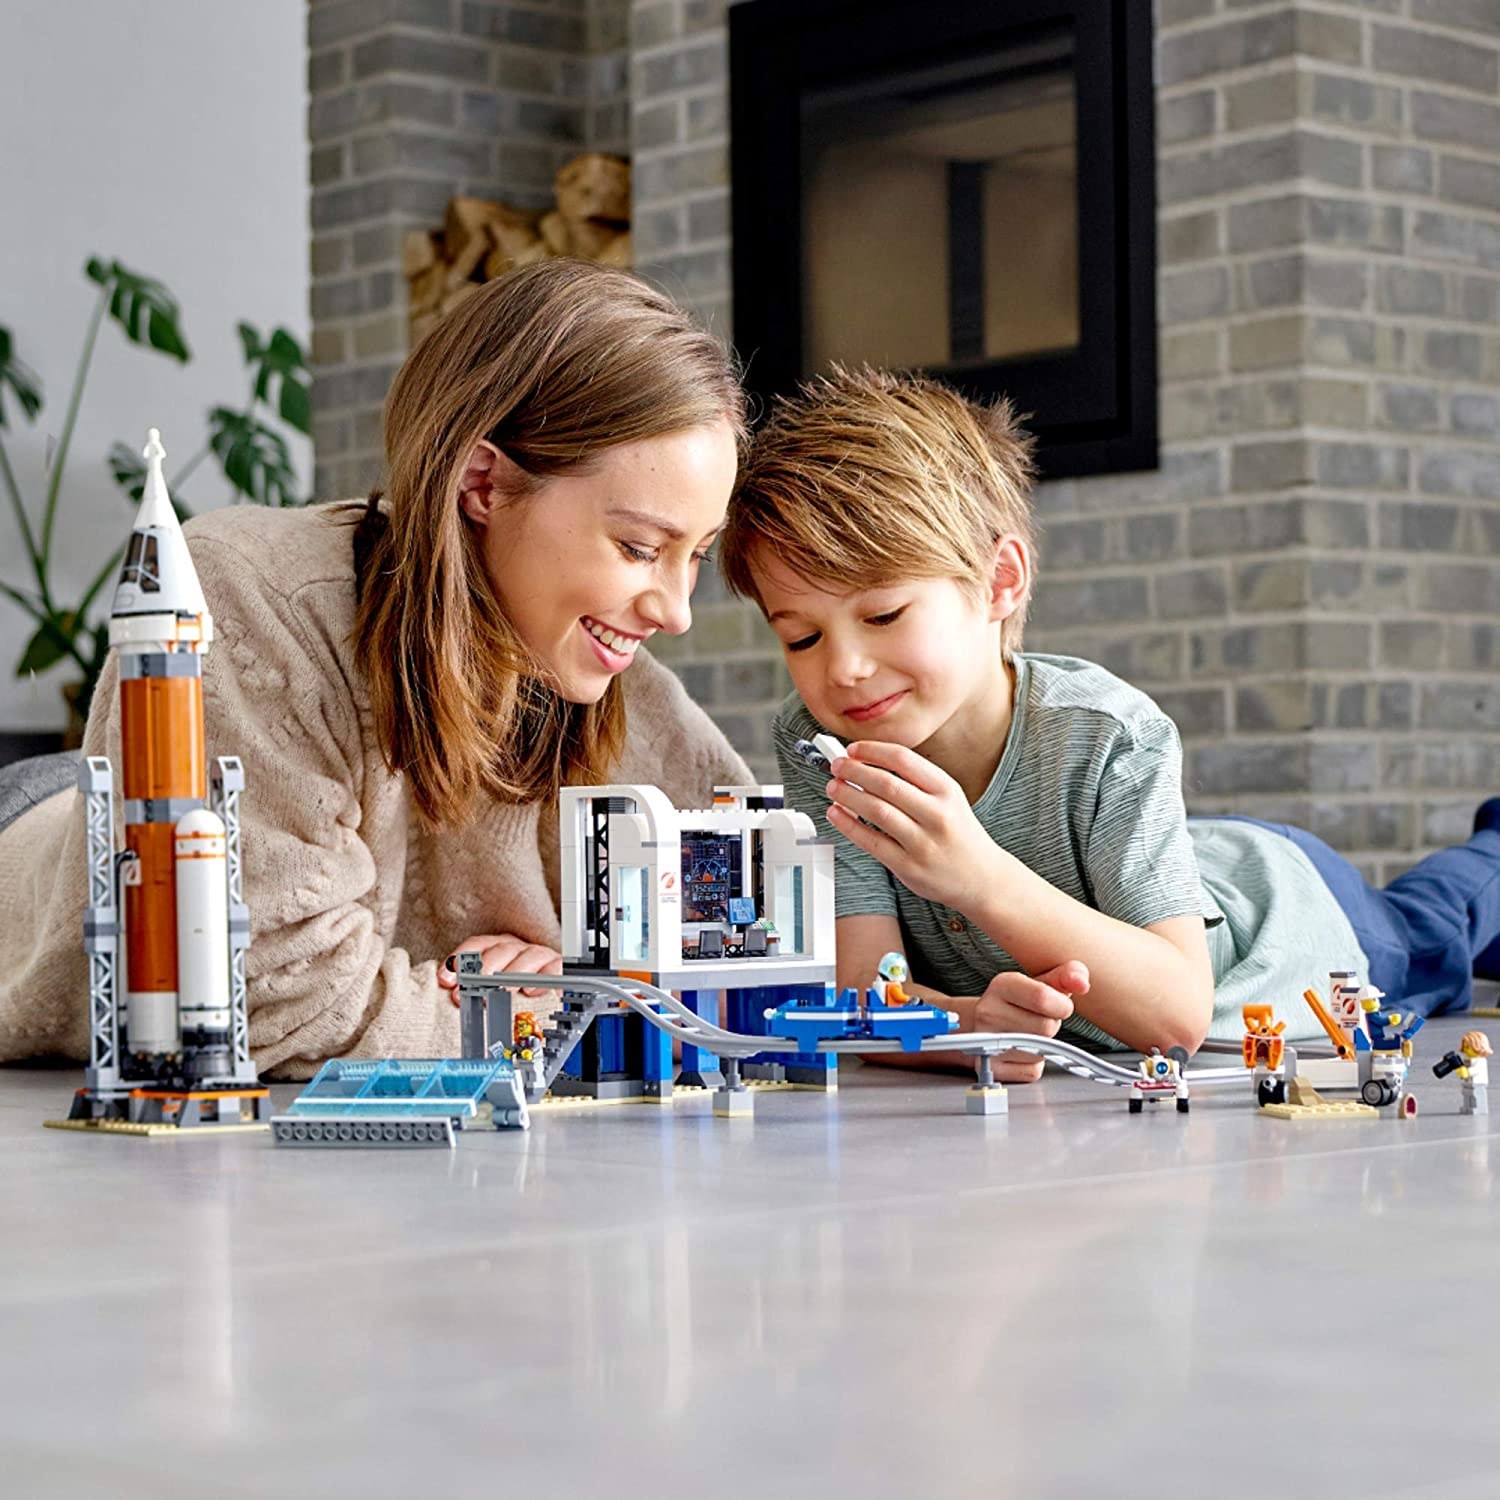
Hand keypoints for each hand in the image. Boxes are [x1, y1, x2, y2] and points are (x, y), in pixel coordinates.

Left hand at [438, 933, 562, 1003]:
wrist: (553, 985)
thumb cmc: (516, 986)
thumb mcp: (490, 984)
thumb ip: (471, 986)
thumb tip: (449, 992)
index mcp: (498, 947)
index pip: (477, 945)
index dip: (459, 960)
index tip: (445, 980)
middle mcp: (518, 948)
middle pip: (500, 950)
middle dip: (482, 971)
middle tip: (470, 991)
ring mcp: (539, 956)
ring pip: (527, 957)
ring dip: (512, 974)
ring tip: (501, 991)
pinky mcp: (558, 968)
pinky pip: (555, 969)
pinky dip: (545, 979)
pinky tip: (532, 992)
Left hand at [824, 741, 1003, 912]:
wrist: (980, 877)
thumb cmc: (958, 833)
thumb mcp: (949, 798)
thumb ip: (916, 781)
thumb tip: (868, 762)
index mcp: (947, 791)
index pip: (904, 760)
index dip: (872, 751)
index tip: (853, 749)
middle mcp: (937, 815)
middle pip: (886, 784)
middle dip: (854, 771)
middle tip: (837, 766)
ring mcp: (923, 842)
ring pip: (876, 811)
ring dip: (847, 795)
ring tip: (833, 787)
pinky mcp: (908, 866)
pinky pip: (870, 841)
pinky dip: (848, 825)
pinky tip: (836, 814)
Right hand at [974, 960, 1089, 1082]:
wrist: (983, 1023)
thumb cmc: (1020, 1001)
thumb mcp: (1043, 981)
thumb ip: (1067, 976)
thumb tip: (1082, 982)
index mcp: (1001, 985)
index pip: (1043, 998)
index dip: (1062, 1005)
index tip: (1059, 1004)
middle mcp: (987, 1012)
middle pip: (1046, 1029)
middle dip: (1051, 1025)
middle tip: (1038, 1019)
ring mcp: (986, 1042)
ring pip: (1040, 1052)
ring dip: (1044, 1047)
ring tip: (1028, 1033)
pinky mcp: (991, 1068)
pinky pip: (1032, 1071)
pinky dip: (1034, 1064)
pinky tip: (1021, 1051)